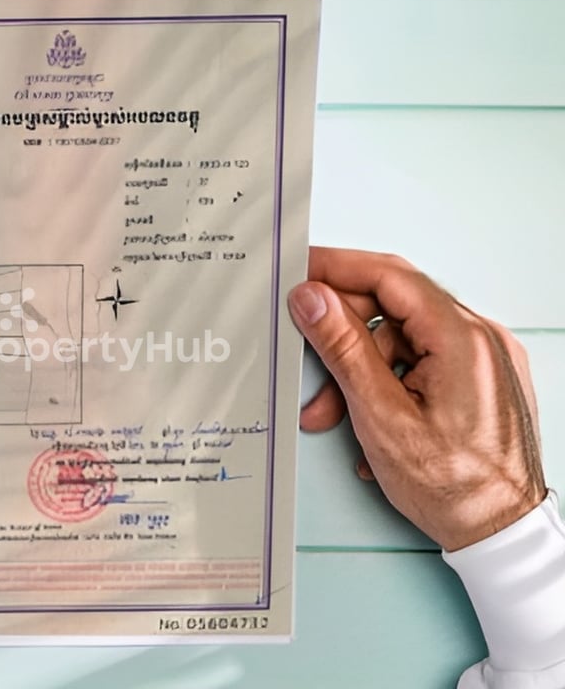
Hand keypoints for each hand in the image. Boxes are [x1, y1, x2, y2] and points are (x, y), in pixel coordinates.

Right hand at [288, 247, 545, 550]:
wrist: (501, 534)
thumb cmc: (453, 487)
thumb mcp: (380, 415)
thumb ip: (342, 349)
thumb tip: (312, 299)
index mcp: (463, 339)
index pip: (390, 277)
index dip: (338, 268)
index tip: (301, 268)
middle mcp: (480, 338)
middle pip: (393, 309)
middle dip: (342, 338)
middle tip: (304, 356)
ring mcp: (483, 358)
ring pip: (402, 341)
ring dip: (359, 373)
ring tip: (331, 415)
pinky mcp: (479, 379)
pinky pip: (421, 361)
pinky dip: (387, 382)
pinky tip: (368, 419)